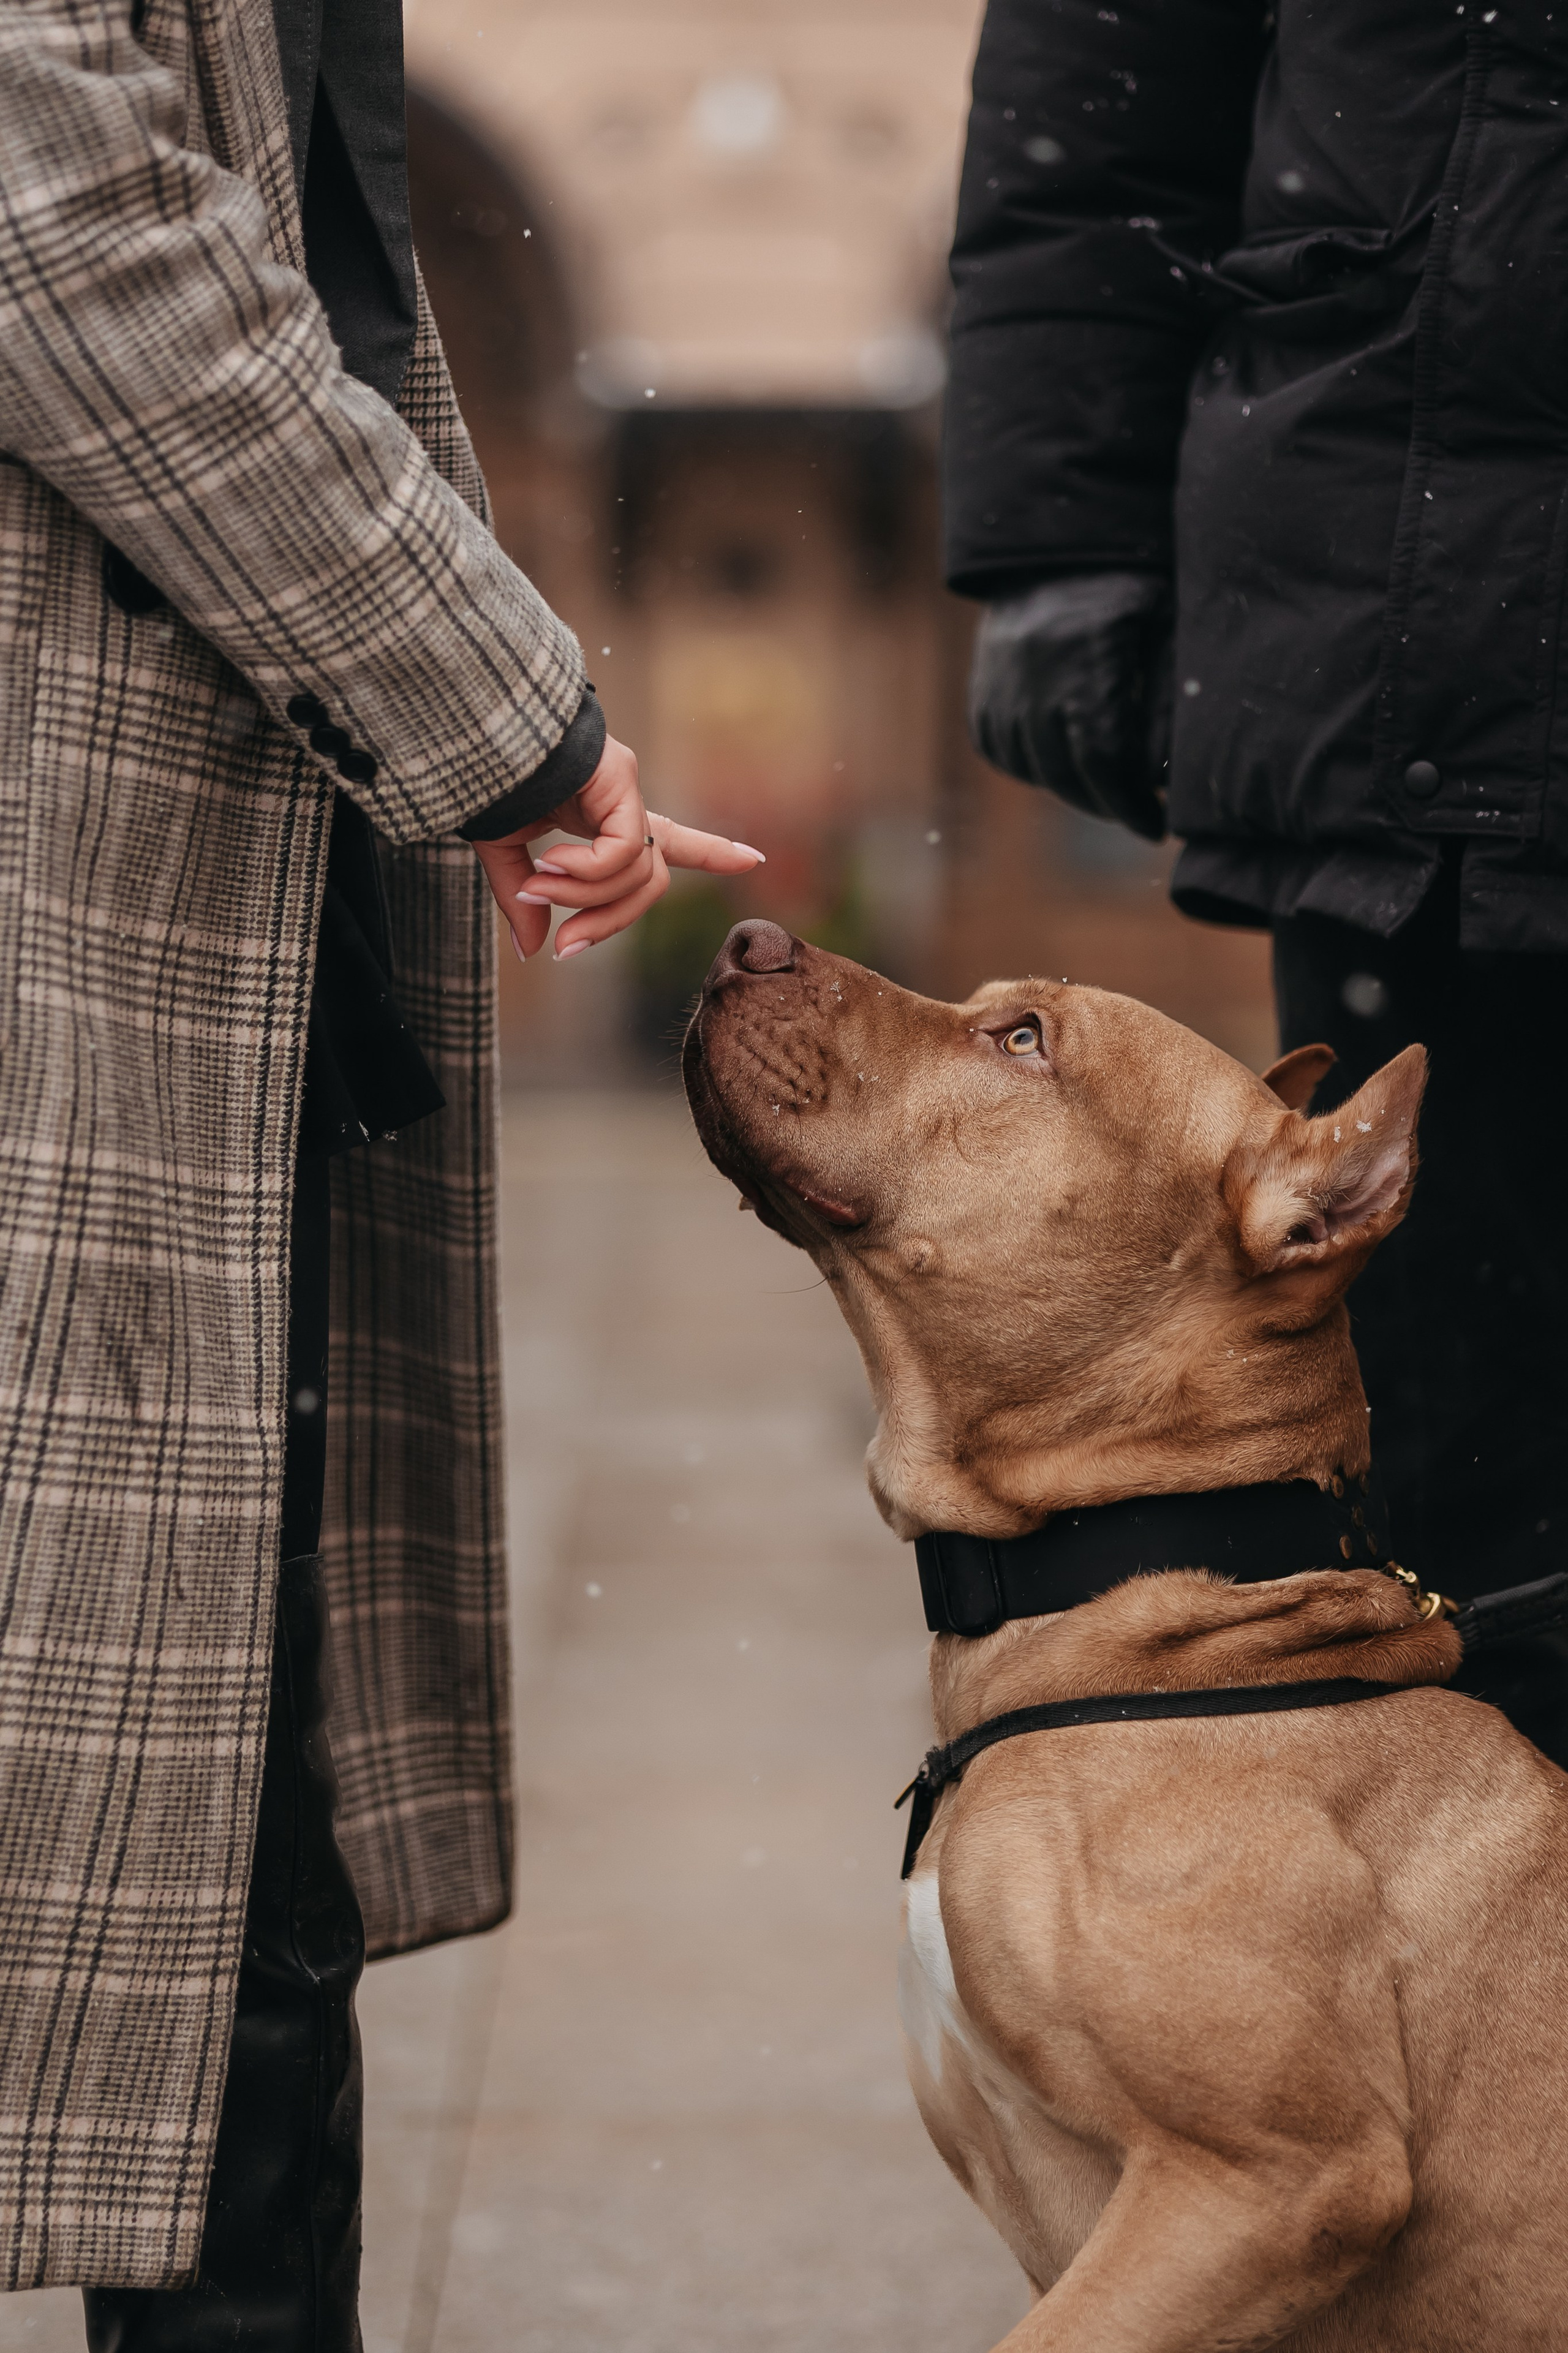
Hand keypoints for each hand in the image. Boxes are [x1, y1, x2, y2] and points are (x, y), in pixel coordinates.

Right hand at [471, 735, 764, 961]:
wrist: (468, 735)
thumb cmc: (482, 780)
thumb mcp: (503, 851)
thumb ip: (524, 900)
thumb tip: (531, 951)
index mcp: (602, 815)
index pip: (667, 838)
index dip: (710, 851)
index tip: (753, 859)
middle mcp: (622, 802)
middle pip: (651, 881)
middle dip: (611, 922)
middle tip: (566, 948)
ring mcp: (624, 787)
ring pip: (637, 873)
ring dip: (584, 896)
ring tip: (536, 888)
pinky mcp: (619, 777)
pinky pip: (624, 850)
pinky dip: (587, 871)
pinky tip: (548, 863)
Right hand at [967, 573, 1171, 840]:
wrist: (1059, 547)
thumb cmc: (1132, 589)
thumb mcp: (1167, 630)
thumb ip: (1169, 702)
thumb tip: (1164, 779)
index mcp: (1085, 651)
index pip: (1102, 756)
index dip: (1129, 803)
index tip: (1156, 825)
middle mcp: (1032, 669)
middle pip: (1064, 772)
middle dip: (1106, 805)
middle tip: (1137, 815)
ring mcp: (999, 679)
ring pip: (1030, 766)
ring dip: (1070, 789)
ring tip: (1105, 789)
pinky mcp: (981, 687)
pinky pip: (1000, 750)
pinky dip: (1031, 767)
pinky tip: (1062, 763)